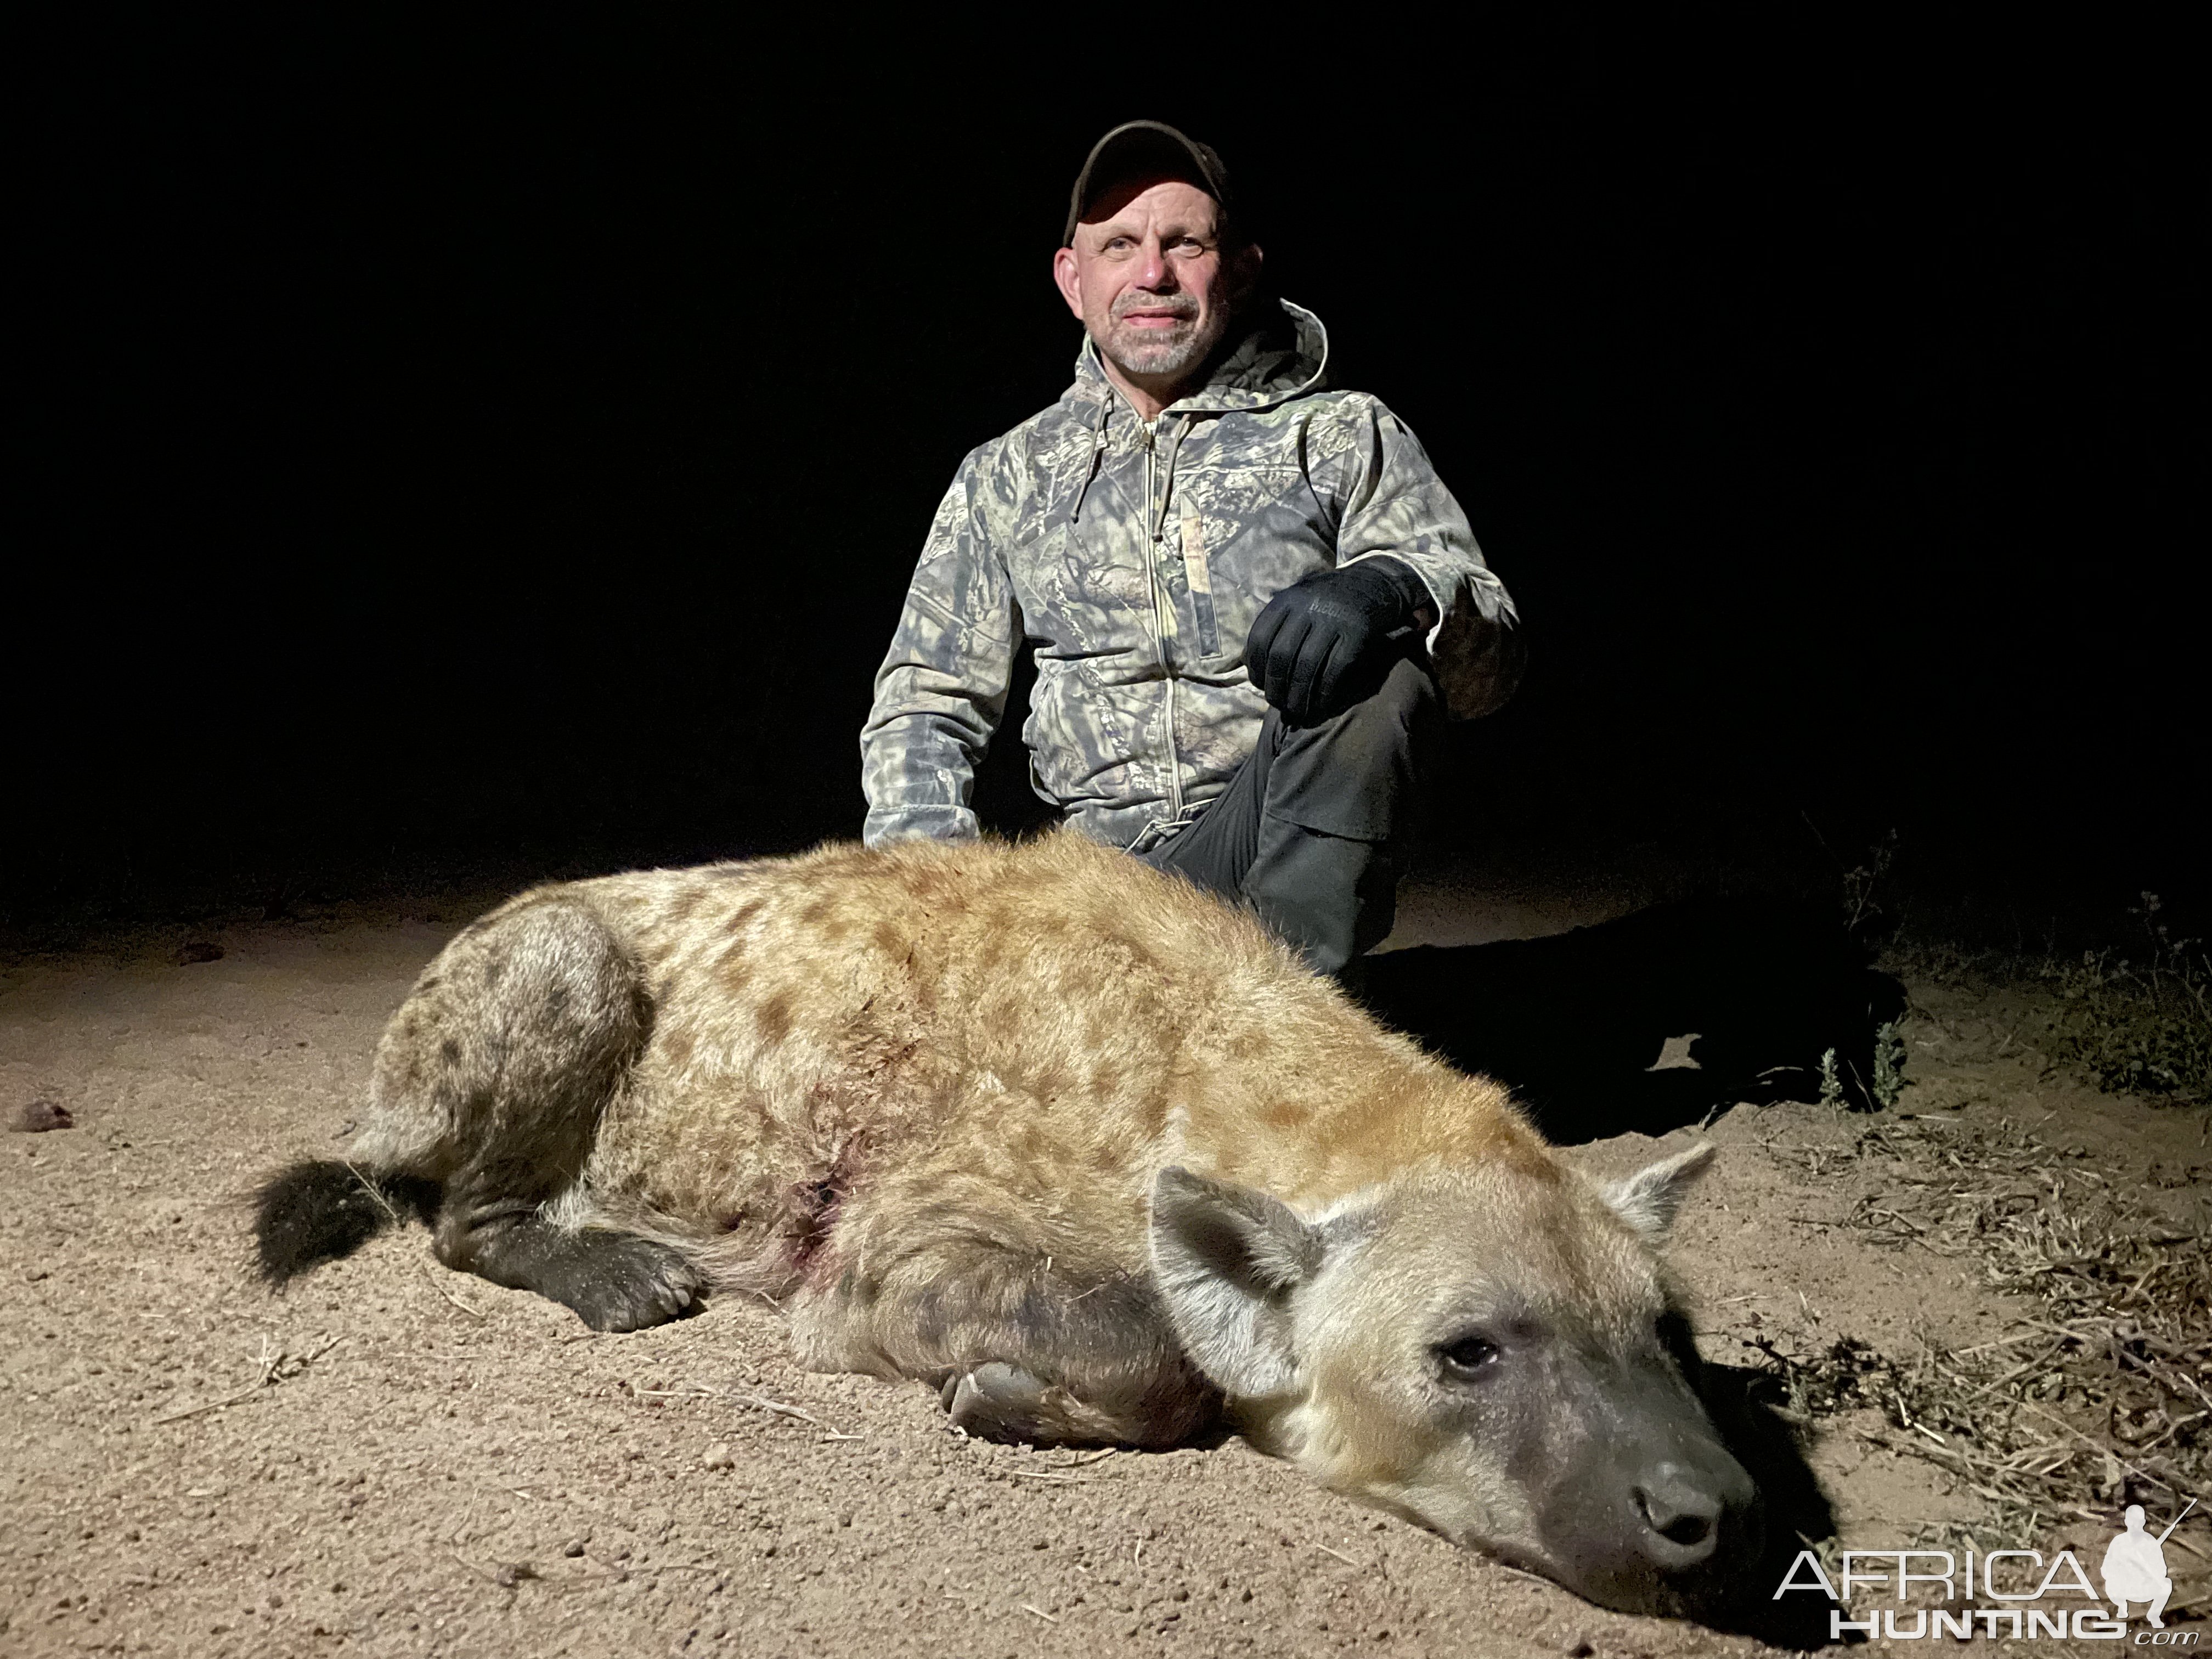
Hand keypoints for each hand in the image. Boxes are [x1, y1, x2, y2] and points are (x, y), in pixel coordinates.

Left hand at [1244, 558, 1428, 724]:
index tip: (1260, 686)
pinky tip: (1319, 706)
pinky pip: (1333, 671)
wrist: (1374, 582)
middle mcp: (1307, 607)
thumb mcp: (1298, 602)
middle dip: (1275, 687)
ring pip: (1305, 667)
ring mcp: (1333, 619)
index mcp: (1287, 600)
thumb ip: (1278, 629)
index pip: (1259, 639)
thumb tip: (1255, 673)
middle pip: (1280, 656)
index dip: (1256, 668)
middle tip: (1278, 704)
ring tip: (1296, 713)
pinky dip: (1323, 694)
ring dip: (1298, 697)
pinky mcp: (1356, 633)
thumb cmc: (1329, 601)